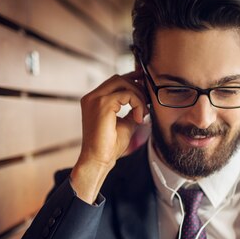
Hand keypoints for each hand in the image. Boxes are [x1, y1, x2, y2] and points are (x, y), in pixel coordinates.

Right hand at [70, 71, 148, 202]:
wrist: (99, 160)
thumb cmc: (110, 145)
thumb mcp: (125, 123)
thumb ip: (131, 111)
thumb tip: (144, 103)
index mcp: (94, 100)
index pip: (114, 82)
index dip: (131, 80)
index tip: (146, 86)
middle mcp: (92, 97)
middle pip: (118, 78)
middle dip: (137, 86)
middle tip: (148, 101)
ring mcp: (95, 99)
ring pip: (123, 83)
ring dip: (138, 96)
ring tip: (143, 114)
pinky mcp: (103, 104)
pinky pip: (126, 94)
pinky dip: (137, 104)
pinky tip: (139, 119)